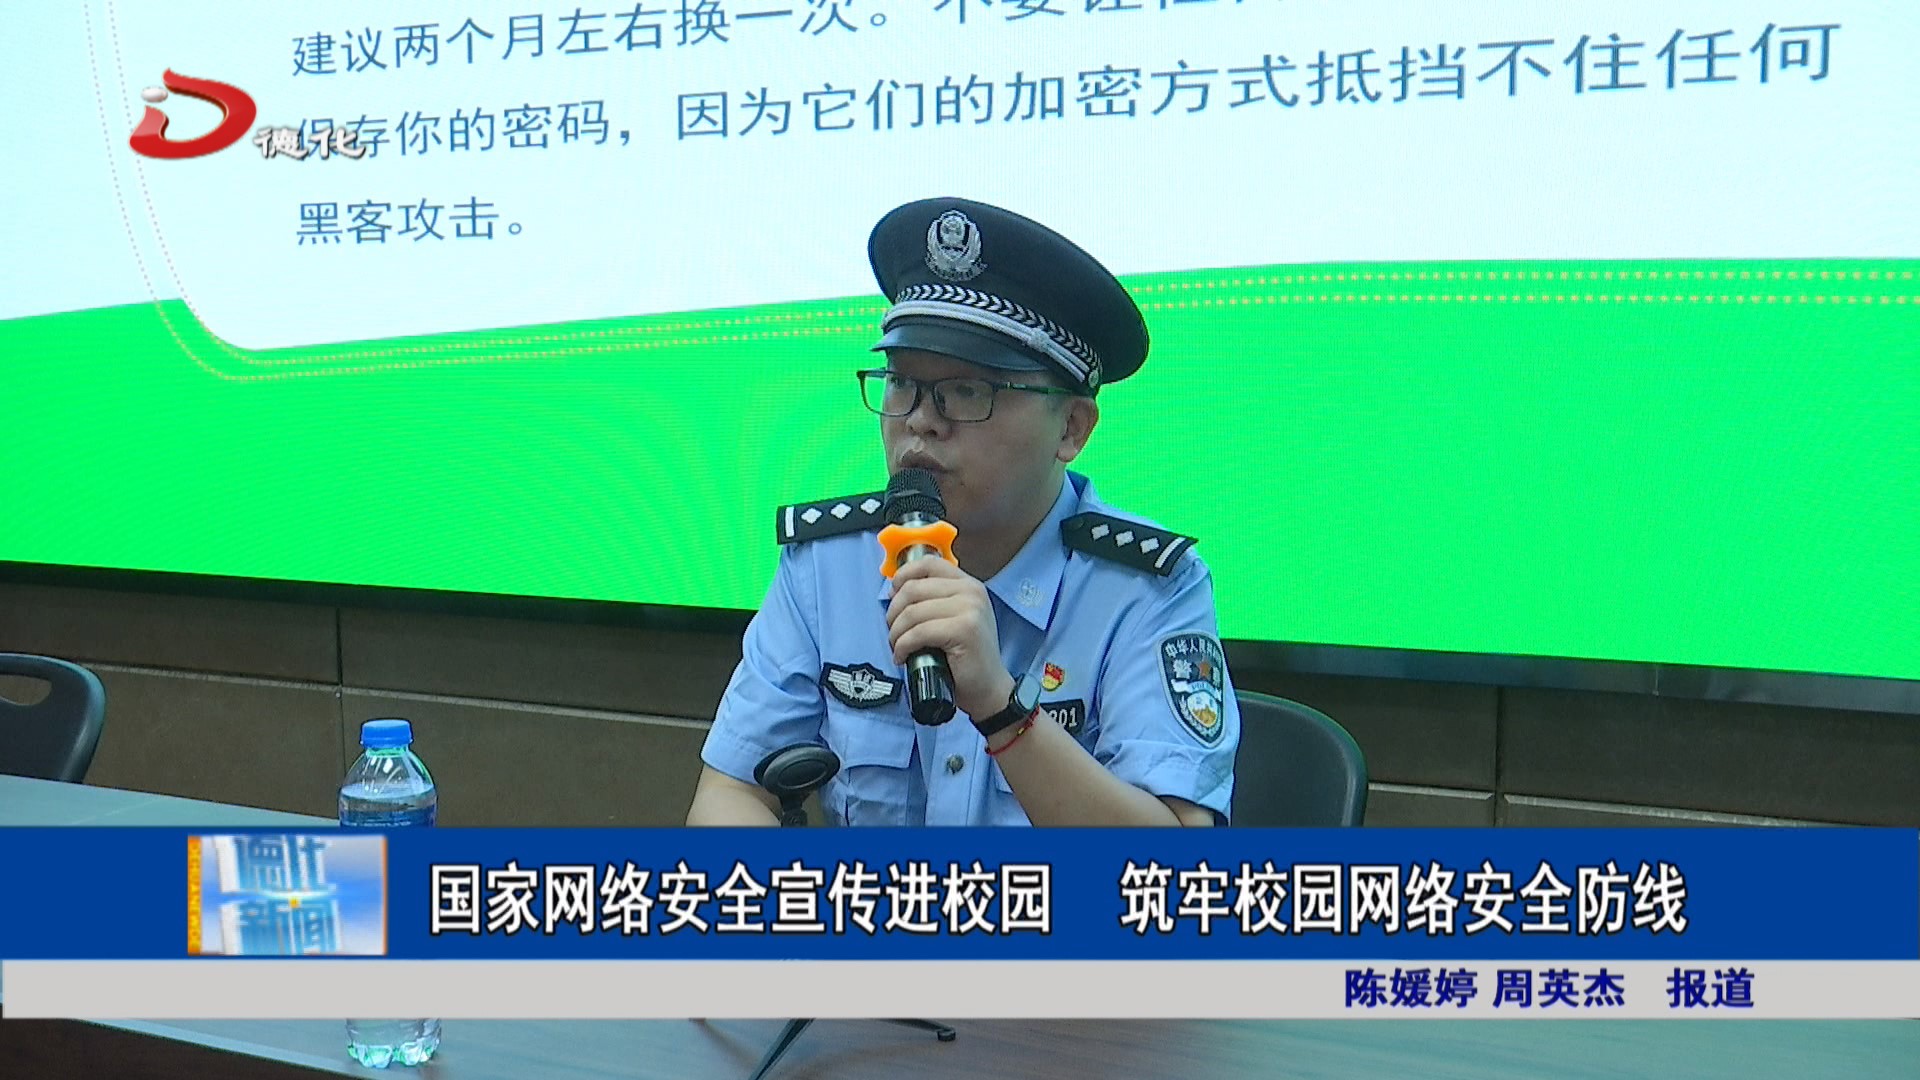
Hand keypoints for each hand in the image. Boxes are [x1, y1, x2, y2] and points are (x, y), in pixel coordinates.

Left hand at [884, 555, 1012, 721]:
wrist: (988, 688)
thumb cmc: (965, 658)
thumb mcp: (954, 618)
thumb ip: (934, 600)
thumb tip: (896, 591)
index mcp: (969, 584)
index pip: (928, 563)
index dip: (903, 576)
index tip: (893, 595)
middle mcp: (971, 591)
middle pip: (914, 588)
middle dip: (894, 612)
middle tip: (894, 632)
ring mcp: (970, 609)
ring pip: (912, 612)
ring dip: (896, 633)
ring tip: (898, 647)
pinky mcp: (963, 630)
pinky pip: (918, 632)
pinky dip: (903, 646)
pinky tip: (903, 657)